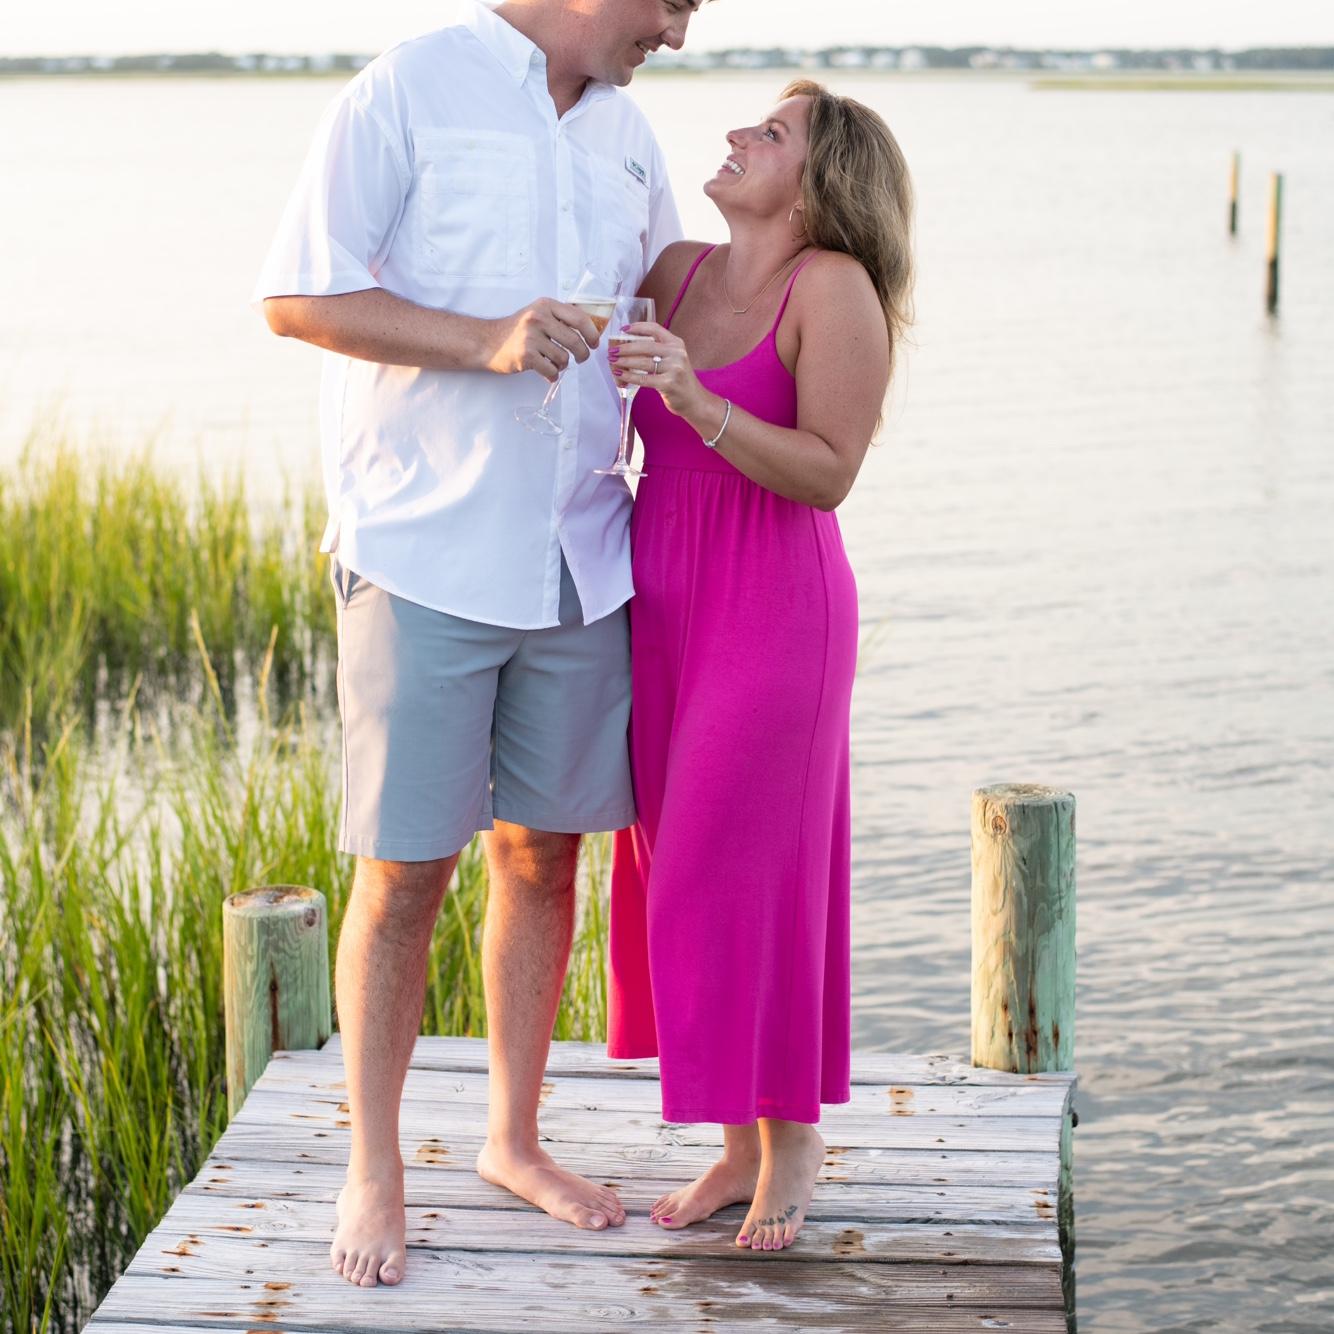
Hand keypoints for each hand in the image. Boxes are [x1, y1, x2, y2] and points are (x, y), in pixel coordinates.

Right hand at [481, 299, 600, 381]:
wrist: (488, 342)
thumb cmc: (516, 330)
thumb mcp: (537, 313)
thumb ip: (560, 318)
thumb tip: (590, 329)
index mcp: (545, 305)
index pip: (579, 318)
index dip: (592, 333)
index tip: (594, 343)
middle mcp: (538, 318)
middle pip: (575, 341)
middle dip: (583, 354)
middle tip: (581, 358)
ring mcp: (531, 337)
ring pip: (564, 358)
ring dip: (563, 365)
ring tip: (554, 363)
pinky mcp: (525, 355)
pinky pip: (551, 370)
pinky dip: (552, 374)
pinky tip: (547, 371)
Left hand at [610, 321, 707, 419]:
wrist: (694, 401)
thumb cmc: (679, 380)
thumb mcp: (674, 359)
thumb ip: (658, 350)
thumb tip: (630, 344)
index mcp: (676, 344)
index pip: (655, 328)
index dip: (637, 327)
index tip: (623, 330)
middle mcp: (676, 354)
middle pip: (645, 346)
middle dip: (625, 348)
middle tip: (612, 350)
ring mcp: (674, 369)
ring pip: (642, 362)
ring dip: (624, 362)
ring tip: (613, 362)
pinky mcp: (668, 384)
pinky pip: (643, 379)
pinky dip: (629, 376)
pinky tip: (620, 375)